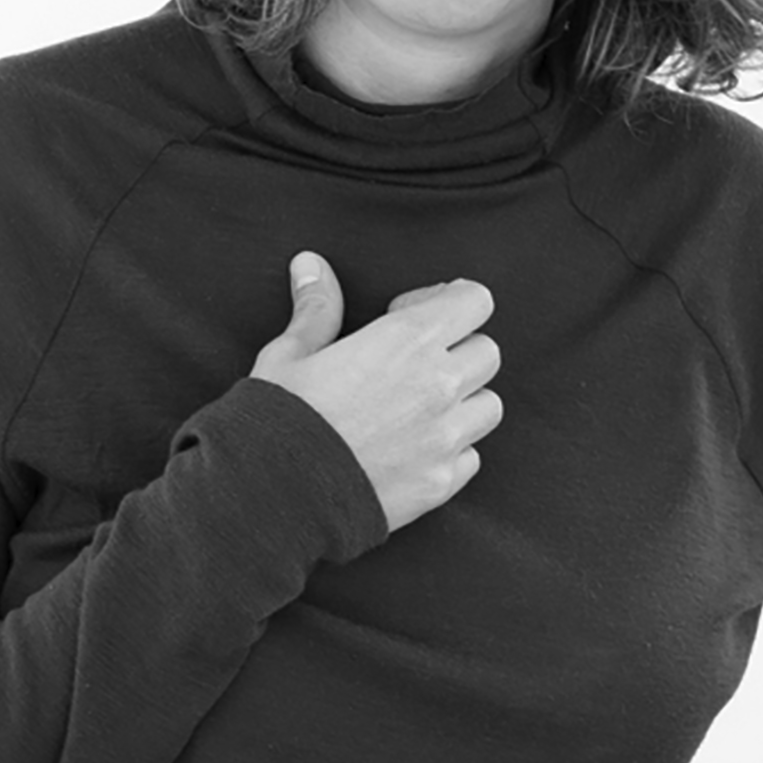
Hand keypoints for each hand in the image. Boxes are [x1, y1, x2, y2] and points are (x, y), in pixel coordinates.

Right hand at [248, 252, 502, 533]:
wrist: (273, 499)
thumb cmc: (278, 419)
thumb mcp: (289, 355)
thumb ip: (316, 308)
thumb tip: (310, 263)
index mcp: (407, 340)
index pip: (475, 300)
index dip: (447, 302)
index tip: (410, 315)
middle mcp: (438, 385)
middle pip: (487, 351)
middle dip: (458, 349)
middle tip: (414, 363)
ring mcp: (445, 438)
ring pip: (489, 405)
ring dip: (463, 401)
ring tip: (418, 408)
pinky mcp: (442, 483)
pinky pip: (472, 456)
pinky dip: (452, 449)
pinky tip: (413, 449)